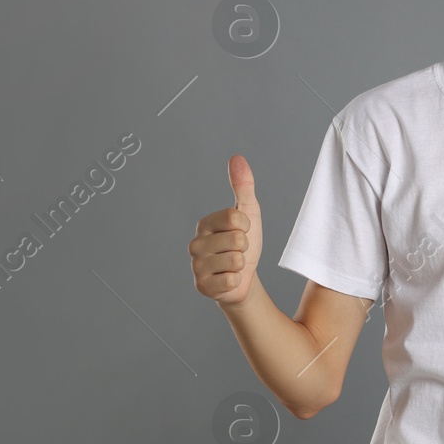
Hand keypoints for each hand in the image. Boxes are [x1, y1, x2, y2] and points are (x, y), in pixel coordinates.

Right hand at [190, 154, 262, 306]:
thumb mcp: (248, 213)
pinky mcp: (202, 286)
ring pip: (235, 260)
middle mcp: (195, 244)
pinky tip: (229, 280)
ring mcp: (196, 266)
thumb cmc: (244, 245)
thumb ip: (243, 186)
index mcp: (204, 223)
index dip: (247, 226)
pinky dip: (237, 281)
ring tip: (233, 266)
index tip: (242, 232)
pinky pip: (231, 280)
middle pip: (237, 239)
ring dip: (241, 265)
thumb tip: (237, 157)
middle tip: (237, 252)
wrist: (243, 279)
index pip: (235, 217)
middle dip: (245, 248)